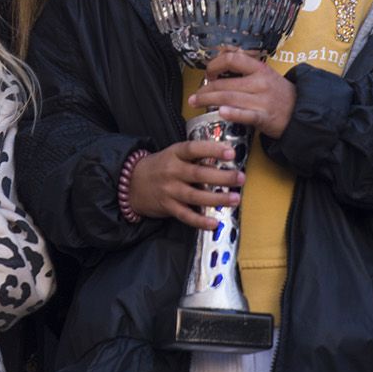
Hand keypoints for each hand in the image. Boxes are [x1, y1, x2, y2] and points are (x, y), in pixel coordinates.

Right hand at [125, 140, 243, 230]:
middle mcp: (172, 171)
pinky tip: (214, 223)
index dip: (212, 149)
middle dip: (222, 177)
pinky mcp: (167, 207)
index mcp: (174, 154)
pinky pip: (186, 216)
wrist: (132, 183)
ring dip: (216, 199)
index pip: (194, 149)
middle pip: (198, 174)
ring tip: (235, 198)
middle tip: (240, 177)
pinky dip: (200, 221)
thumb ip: (194, 157)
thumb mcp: (173, 154)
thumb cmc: (160, 166)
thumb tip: (222, 157)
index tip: (230, 152)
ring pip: (195, 196)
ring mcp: (169, 190)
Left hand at [188, 47, 295, 138]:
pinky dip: (233, 113)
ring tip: (196, 102)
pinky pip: (246, 115)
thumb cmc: (280, 94)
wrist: (302, 112)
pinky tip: (221, 113)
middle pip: (226, 83)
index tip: (208, 74)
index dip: (215, 64)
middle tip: (194, 95)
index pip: (233, 58)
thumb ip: (247, 71)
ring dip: (209, 100)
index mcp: (260, 69)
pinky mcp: (265, 117)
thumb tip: (222, 66)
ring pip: (230, 98)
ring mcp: (263, 100)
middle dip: (205, 89)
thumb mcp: (267, 75)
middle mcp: (260, 82)